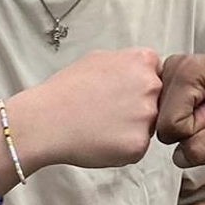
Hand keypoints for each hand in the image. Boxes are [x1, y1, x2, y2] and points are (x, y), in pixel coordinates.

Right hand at [12, 48, 161, 170]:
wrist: (47, 120)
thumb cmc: (66, 89)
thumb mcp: (98, 58)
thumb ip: (126, 62)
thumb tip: (137, 69)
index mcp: (143, 61)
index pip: (157, 73)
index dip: (138, 84)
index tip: (121, 91)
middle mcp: (151, 86)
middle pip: (157, 99)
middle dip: (139, 105)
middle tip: (110, 111)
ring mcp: (147, 117)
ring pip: (149, 124)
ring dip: (132, 127)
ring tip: (102, 126)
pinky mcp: (139, 145)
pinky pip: (138, 146)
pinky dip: (123, 147)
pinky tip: (102, 140)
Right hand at [156, 53, 204, 165]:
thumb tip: (177, 157)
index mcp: (187, 71)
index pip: (170, 127)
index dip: (196, 132)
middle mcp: (173, 65)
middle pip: (163, 124)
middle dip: (190, 128)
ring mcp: (169, 70)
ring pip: (162, 120)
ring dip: (188, 124)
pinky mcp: (170, 78)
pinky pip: (165, 113)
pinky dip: (183, 116)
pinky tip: (201, 106)